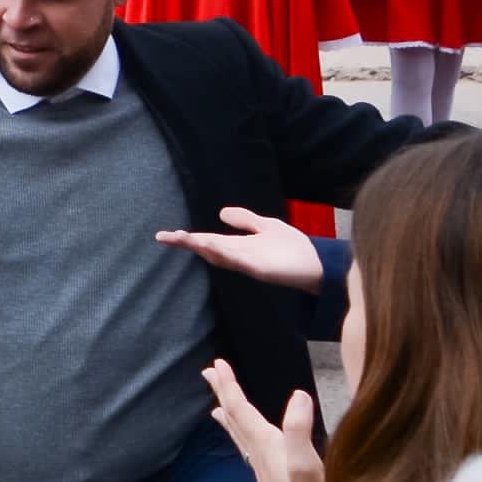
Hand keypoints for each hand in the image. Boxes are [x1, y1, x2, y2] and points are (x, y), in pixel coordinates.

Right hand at [153, 203, 321, 291]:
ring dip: (200, 246)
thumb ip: (245, 220)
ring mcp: (249, 263)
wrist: (318, 265)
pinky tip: (210, 245)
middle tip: (163, 237)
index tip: (166, 235)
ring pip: (218, 254)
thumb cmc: (294, 249)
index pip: (209, 240)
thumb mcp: (267, 226)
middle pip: (208, 248)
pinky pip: (238, 260)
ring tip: (179, 238)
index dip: (189, 238)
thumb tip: (221, 212)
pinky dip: (223, 253)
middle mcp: (240, 255)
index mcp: (239, 246)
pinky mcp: (260, 268)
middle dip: (187, 243)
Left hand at [202, 359, 325, 481]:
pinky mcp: (270, 477)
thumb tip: (299, 395)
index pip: (239, 408)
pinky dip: (243, 435)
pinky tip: (246, 440)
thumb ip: (300, 431)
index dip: (229, 385)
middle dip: (223, 392)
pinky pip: (249, 447)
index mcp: (264, 443)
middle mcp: (258, 452)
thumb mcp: (305, 465)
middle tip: (209, 372)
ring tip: (218, 402)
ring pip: (240, 432)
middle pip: (233, 416)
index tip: (217, 364)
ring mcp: (262, 466)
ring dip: (230, 412)